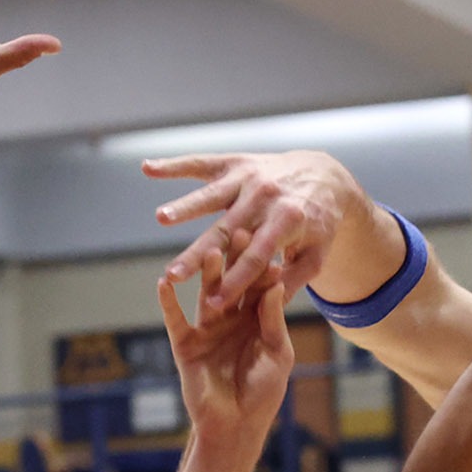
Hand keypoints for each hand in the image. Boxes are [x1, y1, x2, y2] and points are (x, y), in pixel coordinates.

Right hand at [145, 149, 354, 307]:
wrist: (324, 175)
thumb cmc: (318, 223)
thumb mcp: (317, 253)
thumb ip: (294, 279)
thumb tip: (270, 308)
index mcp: (287, 221)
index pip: (257, 257)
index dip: (237, 280)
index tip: (215, 303)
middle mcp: (265, 197)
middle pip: (226, 231)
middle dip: (199, 254)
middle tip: (173, 273)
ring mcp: (248, 178)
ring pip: (211, 195)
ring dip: (186, 206)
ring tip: (161, 217)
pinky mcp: (234, 163)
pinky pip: (200, 164)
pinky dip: (174, 166)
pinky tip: (148, 168)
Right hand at [157, 238, 295, 445]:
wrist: (236, 425)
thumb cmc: (263, 391)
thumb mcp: (277, 353)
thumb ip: (272, 320)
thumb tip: (275, 283)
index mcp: (257, 319)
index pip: (261, 286)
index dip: (265, 267)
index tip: (271, 242)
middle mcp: (231, 318)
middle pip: (234, 283)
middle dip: (236, 260)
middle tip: (239, 232)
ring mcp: (207, 328)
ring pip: (206, 295)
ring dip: (207, 274)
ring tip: (208, 250)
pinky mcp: (185, 343)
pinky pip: (175, 319)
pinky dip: (168, 301)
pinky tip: (164, 281)